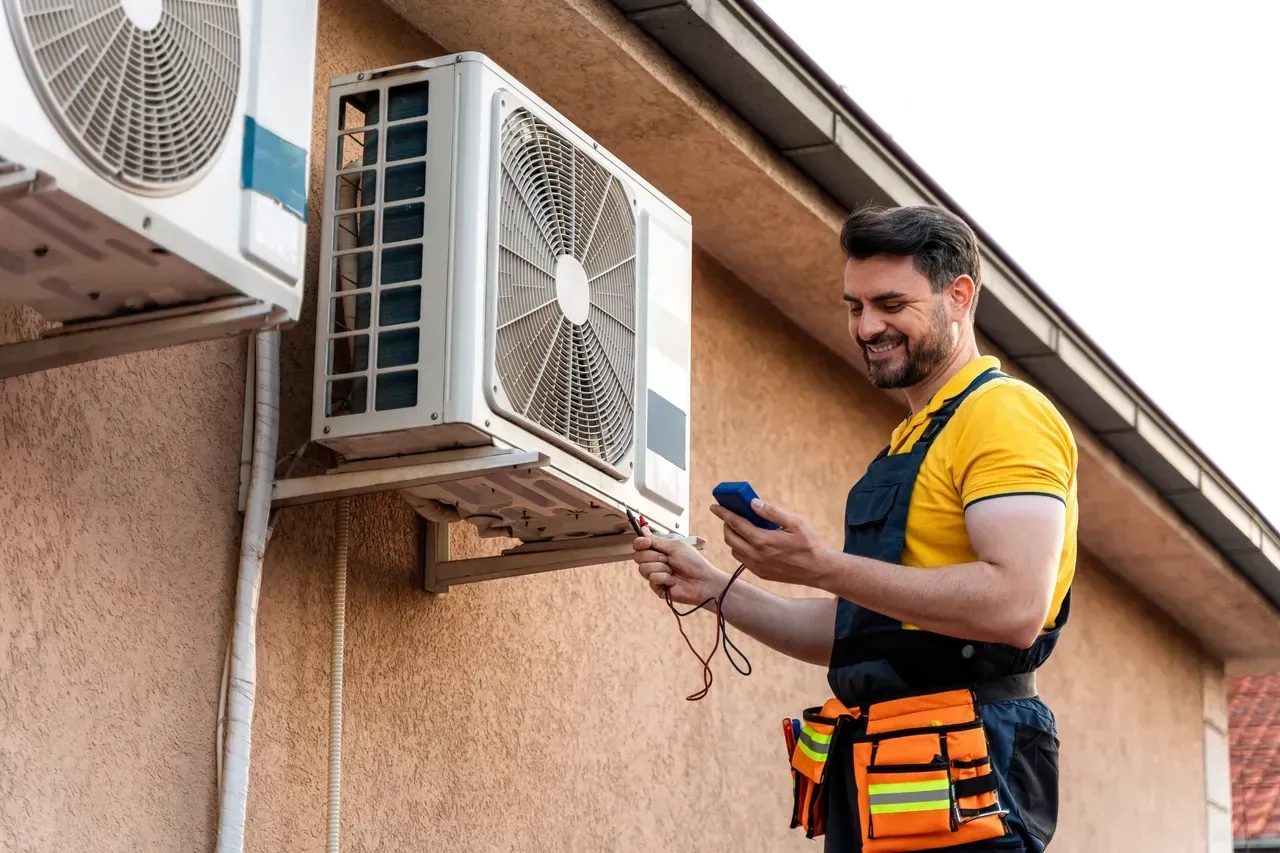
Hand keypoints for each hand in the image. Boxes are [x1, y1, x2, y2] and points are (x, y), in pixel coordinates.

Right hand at [633, 529, 729, 607]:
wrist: (702, 581)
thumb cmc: (694, 562)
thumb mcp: (675, 546)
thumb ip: (657, 540)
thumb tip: (644, 531)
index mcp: (659, 550)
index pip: (639, 545)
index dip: (640, 543)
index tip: (647, 543)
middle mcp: (655, 562)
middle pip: (638, 556)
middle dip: (654, 556)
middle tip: (667, 559)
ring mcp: (655, 574)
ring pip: (643, 569)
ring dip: (660, 567)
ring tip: (672, 570)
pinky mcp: (657, 587)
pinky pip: (652, 579)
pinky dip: (664, 578)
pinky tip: (673, 580)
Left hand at [710, 499, 828, 586]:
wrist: (818, 570)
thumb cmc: (809, 544)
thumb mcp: (795, 522)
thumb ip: (772, 512)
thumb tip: (753, 503)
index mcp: (763, 540)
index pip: (735, 523)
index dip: (723, 513)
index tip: (714, 506)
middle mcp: (756, 555)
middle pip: (730, 538)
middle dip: (726, 525)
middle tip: (730, 516)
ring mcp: (757, 566)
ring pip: (734, 550)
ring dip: (733, 538)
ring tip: (742, 528)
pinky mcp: (761, 574)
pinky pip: (743, 560)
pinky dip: (741, 549)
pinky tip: (751, 542)